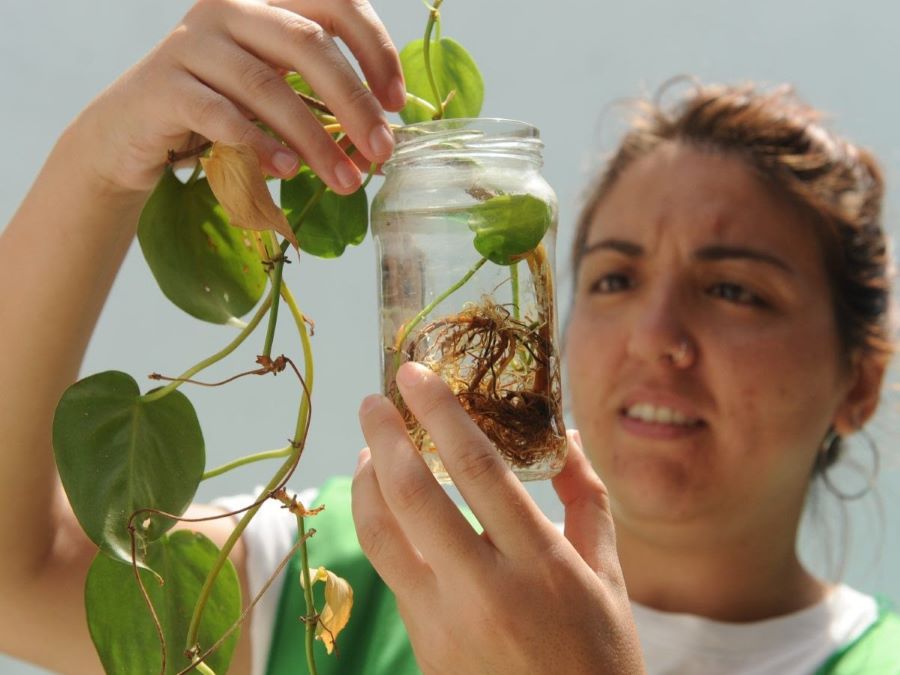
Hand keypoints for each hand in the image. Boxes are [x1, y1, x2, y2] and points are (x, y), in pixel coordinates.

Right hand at [77, 0, 403, 194]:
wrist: (135, 133)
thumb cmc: (219, 112)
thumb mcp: (274, 89)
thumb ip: (319, 92)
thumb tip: (382, 129)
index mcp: (266, 2)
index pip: (334, 3)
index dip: (375, 50)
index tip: (396, 103)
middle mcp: (230, 9)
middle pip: (307, 44)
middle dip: (353, 103)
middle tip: (380, 152)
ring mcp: (193, 44)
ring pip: (267, 86)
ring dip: (314, 139)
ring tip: (343, 180)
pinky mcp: (164, 86)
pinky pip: (221, 115)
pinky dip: (260, 145)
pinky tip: (286, 172)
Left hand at [353, 362, 645, 674]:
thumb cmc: (599, 657)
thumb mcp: (610, 577)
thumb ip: (586, 500)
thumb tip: (566, 437)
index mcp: (542, 565)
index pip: (477, 469)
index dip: (440, 413)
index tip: (414, 374)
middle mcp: (486, 589)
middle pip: (414, 495)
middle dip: (385, 435)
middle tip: (375, 399)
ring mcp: (445, 620)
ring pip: (382, 534)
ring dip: (365, 480)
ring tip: (367, 448)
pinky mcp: (422, 642)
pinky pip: (389, 570)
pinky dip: (377, 524)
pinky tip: (382, 502)